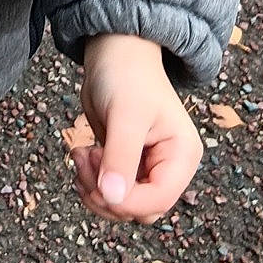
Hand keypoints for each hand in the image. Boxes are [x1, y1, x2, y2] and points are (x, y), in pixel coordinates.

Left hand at [71, 33, 201, 224]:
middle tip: (84, 162)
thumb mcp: (125, 116)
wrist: (115, 53)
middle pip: (139, 209)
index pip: (158, 200)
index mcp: (182, 156)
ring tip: (80, 156)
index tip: (96, 185)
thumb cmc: (127, 77)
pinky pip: (111, 191)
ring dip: (94, 189)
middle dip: (106, 195)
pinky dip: (91, 181)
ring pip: (122, 204)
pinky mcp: (128, 164)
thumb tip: (112, 199)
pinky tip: (81, 155)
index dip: (124, 202)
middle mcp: (170, 166)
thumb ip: (120, 157)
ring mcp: (148, 167)